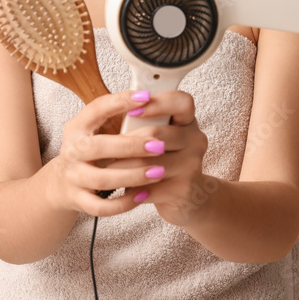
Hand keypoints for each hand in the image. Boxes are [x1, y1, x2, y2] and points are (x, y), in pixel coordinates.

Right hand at [45, 90, 166, 216]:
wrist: (61, 183)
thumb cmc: (88, 151)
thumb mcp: (94, 129)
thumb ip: (116, 116)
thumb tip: (151, 99)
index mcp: (77, 127)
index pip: (96, 109)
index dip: (120, 102)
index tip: (146, 97)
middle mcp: (72, 151)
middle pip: (97, 147)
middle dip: (130, 146)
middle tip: (159, 145)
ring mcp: (73, 177)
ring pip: (102, 179)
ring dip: (133, 176)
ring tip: (158, 172)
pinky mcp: (78, 200)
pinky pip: (101, 207)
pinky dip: (123, 203)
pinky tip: (143, 195)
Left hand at [117, 90, 210, 226]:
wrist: (185, 198)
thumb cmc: (163, 161)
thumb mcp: (157, 137)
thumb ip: (142, 124)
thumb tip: (114, 115)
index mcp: (187, 120)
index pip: (181, 102)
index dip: (157, 104)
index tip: (132, 111)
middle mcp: (195, 139)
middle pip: (156, 133)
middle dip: (125, 142)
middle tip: (103, 149)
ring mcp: (192, 164)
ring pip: (149, 163)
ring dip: (123, 168)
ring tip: (106, 171)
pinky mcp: (185, 188)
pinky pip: (151, 187)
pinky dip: (133, 190)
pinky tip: (124, 191)